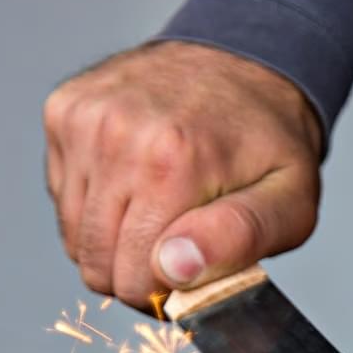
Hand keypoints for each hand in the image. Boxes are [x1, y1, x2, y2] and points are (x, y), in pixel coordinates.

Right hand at [43, 41, 322, 306]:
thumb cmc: (269, 143)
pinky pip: (63, 200)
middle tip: (178, 247)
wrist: (243, 60)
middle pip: (97, 263)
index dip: (165, 292)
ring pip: (74, 238)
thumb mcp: (289, 202)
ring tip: (157, 214)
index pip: (135, 280)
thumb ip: (239, 240)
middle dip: (136, 272)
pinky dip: (94, 207)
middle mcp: (117, 134)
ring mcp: (83, 119)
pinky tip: (133, 183)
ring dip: (112, 242)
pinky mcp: (63, 113)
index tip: (193, 271)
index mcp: (173, 161)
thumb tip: (173, 268)